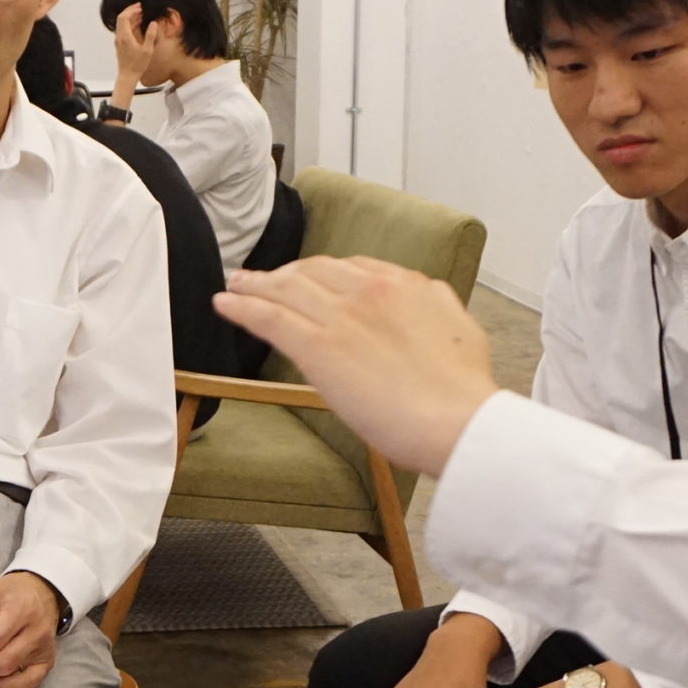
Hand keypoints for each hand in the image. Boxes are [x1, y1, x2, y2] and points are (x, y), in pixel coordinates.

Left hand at [110, 4, 163, 106]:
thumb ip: (150, 35)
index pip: (124, 17)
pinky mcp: (120, 44)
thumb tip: (153, 23)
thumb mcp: (147, 50)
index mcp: (125, 36)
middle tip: (140, 7)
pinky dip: (130, 25)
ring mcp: (119, 41)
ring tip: (141, 15)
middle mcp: (119, 37)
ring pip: (122, 24)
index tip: (140, 6)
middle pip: (121, 19)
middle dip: (130, 11)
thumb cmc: (137, 65)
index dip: (131, 9)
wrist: (127, 76)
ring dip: (130, 18)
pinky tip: (138, 26)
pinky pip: (123, 30)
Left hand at [216, 257, 497, 475]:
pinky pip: (270, 318)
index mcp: (403, 285)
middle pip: (313, 271)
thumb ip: (436, 303)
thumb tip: (427, 293)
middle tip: (264, 278)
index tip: (310, 278)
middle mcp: (368, 291)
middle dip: (286, 273)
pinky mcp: (318, 348)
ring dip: (255, 284)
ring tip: (236, 284)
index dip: (323, 272)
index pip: (351, 268)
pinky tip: (224, 303)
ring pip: (286, 288)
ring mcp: (341, 317)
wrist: (458, 420)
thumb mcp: (459, 327)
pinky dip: (242, 307)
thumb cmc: (462, 389)